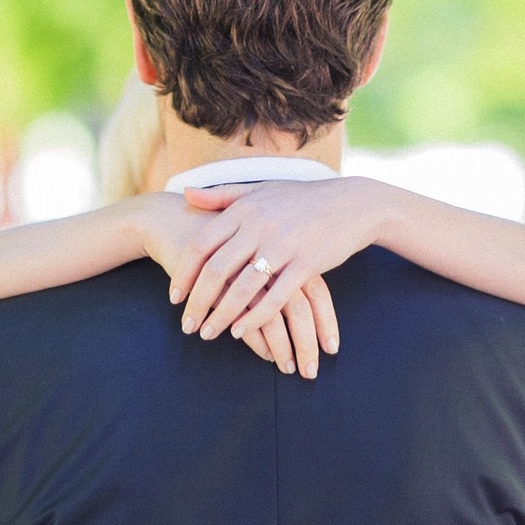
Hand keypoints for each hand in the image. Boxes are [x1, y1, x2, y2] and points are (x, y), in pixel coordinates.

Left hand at [172, 178, 389, 365]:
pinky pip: (275, 298)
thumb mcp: (260, 191)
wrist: (350, 203)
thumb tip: (184, 194)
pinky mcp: (307, 264)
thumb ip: (221, 195)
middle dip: (197, 302)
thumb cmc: (300, 199)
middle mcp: (260, 225)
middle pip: (216, 270)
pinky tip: (240, 332)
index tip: (174, 298)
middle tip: (186, 326)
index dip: (184, 273)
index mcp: (245, 209)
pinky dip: (254, 319)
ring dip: (221, 316)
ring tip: (208, 333)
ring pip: (243, 288)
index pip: (202, 245)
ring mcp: (284, 245)